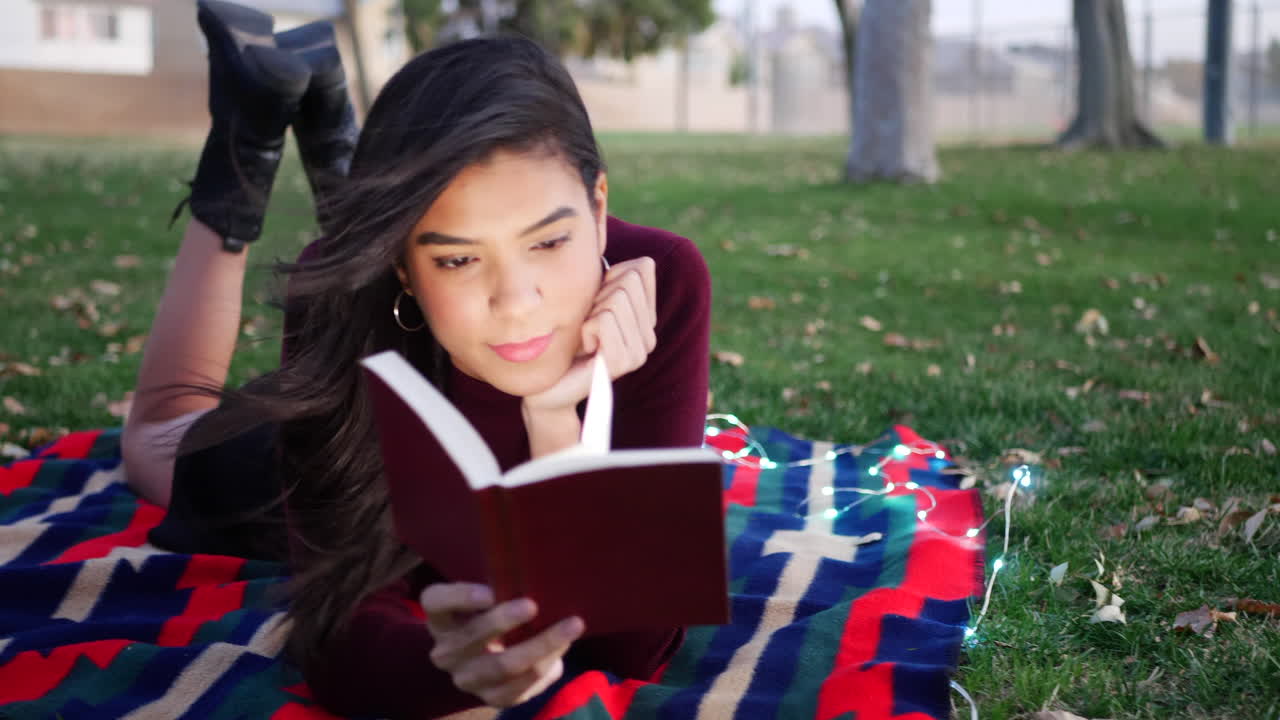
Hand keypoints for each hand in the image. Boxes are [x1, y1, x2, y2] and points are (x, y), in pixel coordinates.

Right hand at [421, 583, 584, 707]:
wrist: (495, 655)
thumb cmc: (495, 612)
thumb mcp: (490, 595)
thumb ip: (502, 584)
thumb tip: (538, 572)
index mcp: (440, 617)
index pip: (435, 602)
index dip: (460, 597)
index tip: (490, 592)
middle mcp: (446, 651)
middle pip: (470, 637)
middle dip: (503, 621)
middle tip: (533, 605)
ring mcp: (466, 679)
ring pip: (502, 666)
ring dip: (540, 645)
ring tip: (570, 626)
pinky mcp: (490, 698)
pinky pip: (518, 688)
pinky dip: (544, 667)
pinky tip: (562, 649)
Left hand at [523, 256, 657, 413]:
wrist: (548, 387)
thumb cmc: (563, 340)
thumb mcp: (587, 299)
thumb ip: (607, 274)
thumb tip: (617, 233)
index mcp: (645, 318)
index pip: (642, 267)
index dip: (609, 277)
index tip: (593, 304)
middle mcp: (648, 335)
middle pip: (628, 280)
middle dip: (598, 294)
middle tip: (585, 324)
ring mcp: (638, 351)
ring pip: (616, 299)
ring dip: (589, 312)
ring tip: (583, 337)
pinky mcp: (621, 363)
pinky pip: (602, 320)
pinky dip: (584, 328)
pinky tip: (582, 348)